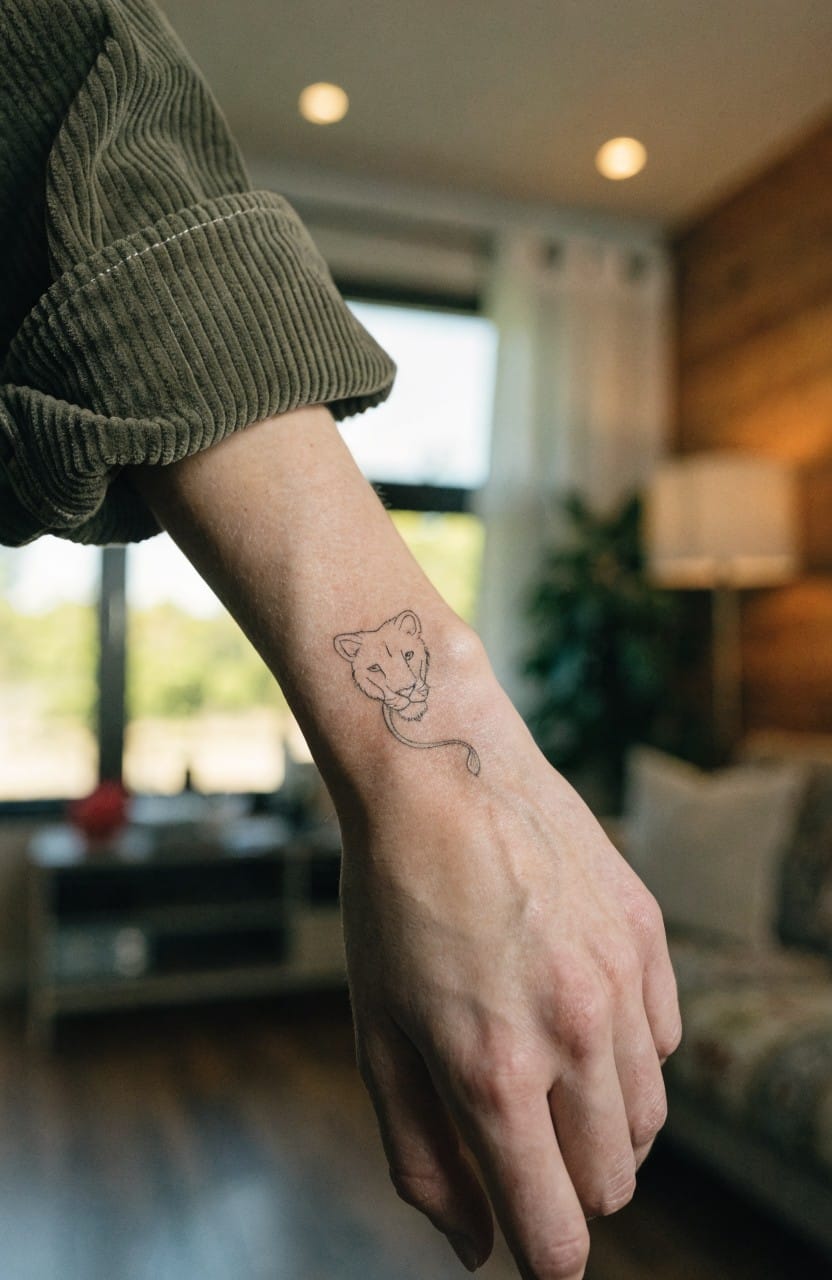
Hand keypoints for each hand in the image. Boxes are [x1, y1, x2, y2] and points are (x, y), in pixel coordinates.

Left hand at [338, 672, 680, 1279]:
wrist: (438, 772)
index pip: (558, 1234)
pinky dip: (627, 1053)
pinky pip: (665, 1043)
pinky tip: (575, 1004)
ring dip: (601, 1121)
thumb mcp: (379, 1036)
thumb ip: (422, 1157)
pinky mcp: (647, 936)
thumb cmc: (391, 905)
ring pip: (648, 1119)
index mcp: (495, 1075)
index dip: (545, 1258)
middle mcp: (575, 1037)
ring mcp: (621, 983)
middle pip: (613, 1185)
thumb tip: (474, 1249)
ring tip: (545, 1062)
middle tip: (520, 1128)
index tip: (532, 1244)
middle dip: (567, 1184)